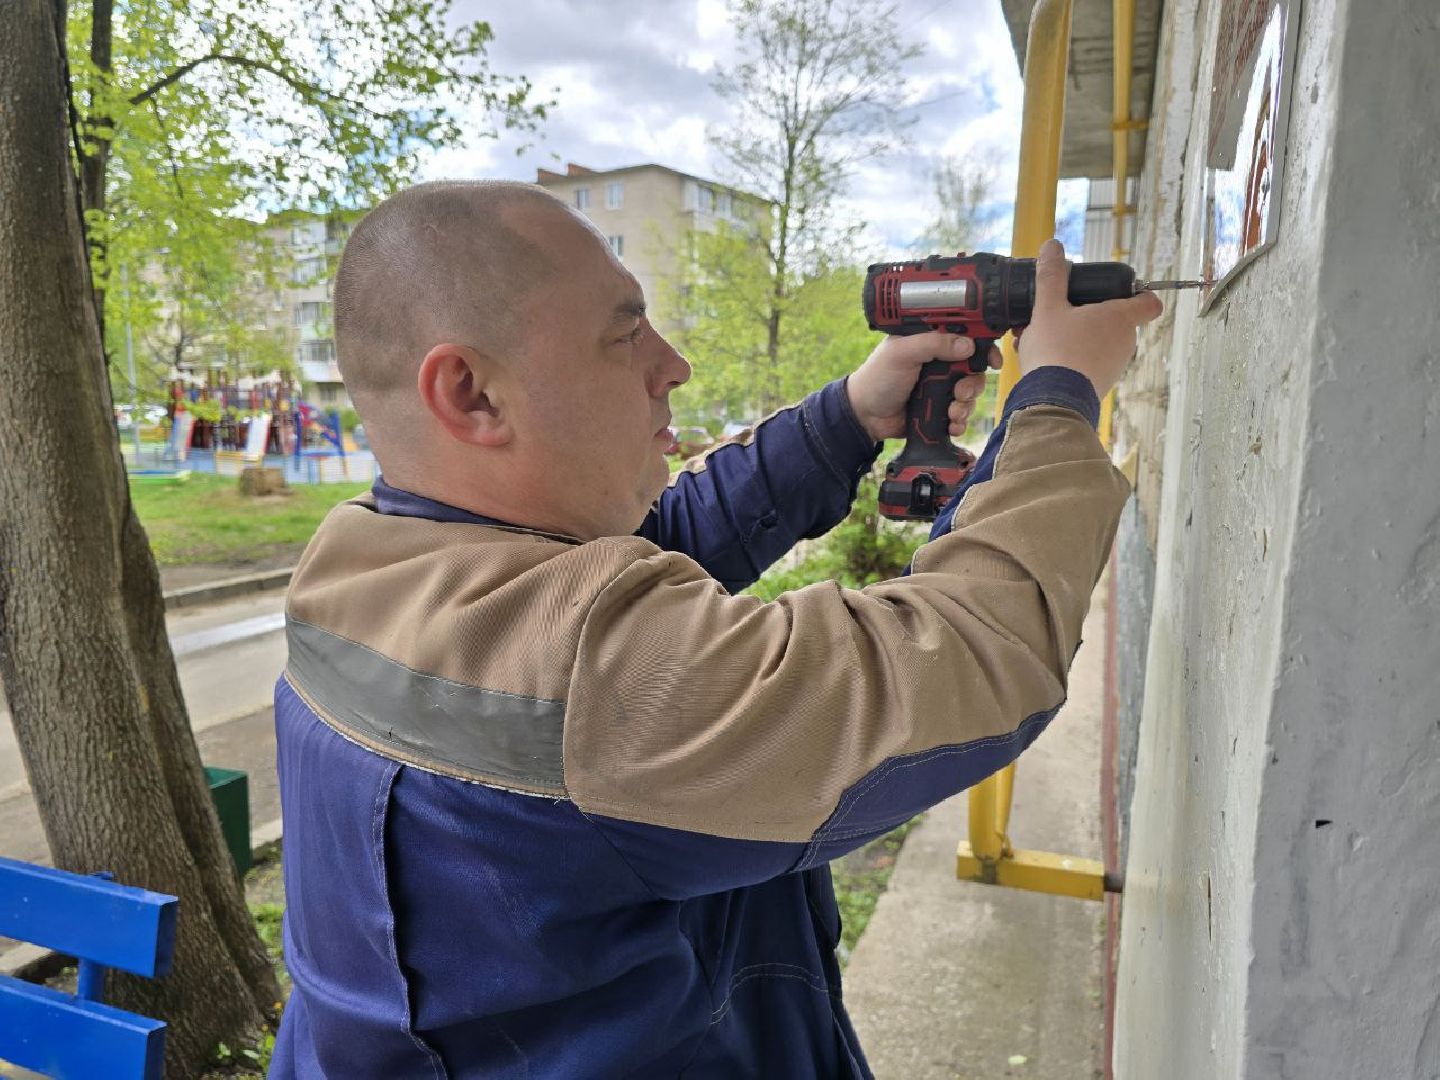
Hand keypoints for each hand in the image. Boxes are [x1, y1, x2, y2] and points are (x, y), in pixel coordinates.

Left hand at [847, 332, 1002, 442]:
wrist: (864, 415)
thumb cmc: (877, 377)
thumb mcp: (902, 352)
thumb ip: (933, 344)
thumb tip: (967, 345)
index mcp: (932, 342)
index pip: (966, 338)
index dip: (983, 347)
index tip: (992, 360)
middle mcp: (941, 363)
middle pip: (974, 369)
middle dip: (973, 383)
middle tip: (960, 392)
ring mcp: (941, 388)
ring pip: (971, 394)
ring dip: (966, 405)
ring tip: (951, 412)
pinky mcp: (940, 410)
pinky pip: (961, 415)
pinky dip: (960, 422)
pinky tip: (950, 425)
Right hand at [1016, 239, 1162, 397]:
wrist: (1052, 401)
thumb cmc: (1056, 352)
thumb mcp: (1047, 308)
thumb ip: (1051, 276)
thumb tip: (1053, 246)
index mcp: (1120, 318)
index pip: (1149, 300)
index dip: (1138, 291)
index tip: (1116, 290)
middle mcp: (1125, 342)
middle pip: (1115, 319)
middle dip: (1087, 313)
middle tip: (1060, 312)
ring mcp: (1115, 365)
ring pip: (1099, 341)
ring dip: (1075, 335)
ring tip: (1043, 337)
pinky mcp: (1101, 384)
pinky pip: (1089, 362)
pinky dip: (1072, 357)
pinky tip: (1045, 358)